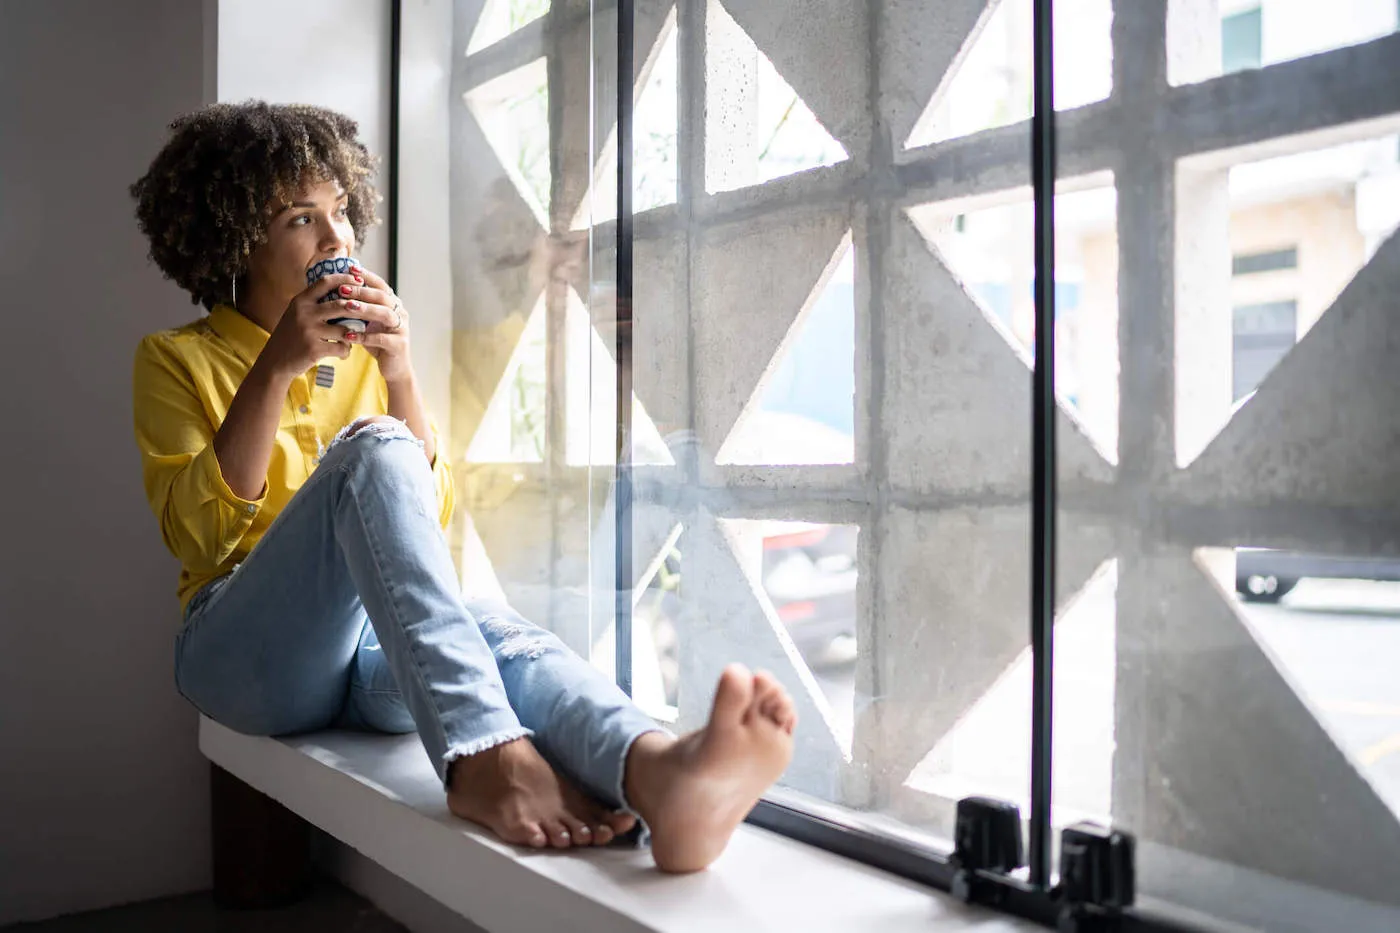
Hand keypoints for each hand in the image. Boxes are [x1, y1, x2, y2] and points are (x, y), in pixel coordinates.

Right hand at [258, 271, 367, 378]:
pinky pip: (341, 348)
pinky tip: (342, 353)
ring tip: (351, 339)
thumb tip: (342, 288)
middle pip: (341, 305)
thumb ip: (314, 302)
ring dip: (353, 335)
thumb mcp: (297, 313)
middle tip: (368, 312)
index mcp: (301, 301)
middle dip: (358, 309)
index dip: (345, 279)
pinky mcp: (314, 349)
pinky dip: (346, 351)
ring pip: (345, 329)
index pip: (326, 282)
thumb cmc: (291, 336)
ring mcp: (309, 331)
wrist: (275, 362)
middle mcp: (304, 313)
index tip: (360, 280)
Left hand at [338, 266, 413, 383]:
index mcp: (393, 304)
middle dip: (361, 291)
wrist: (394, 368)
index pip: (380, 285)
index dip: (366, 276)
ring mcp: (402, 329)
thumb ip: (358, 307)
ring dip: (365, 309)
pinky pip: (382, 338)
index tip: (349, 270)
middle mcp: (400, 313)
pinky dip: (365, 336)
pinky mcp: (400, 345)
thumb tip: (335, 289)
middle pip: (382, 297)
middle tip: (342, 289)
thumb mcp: (367, 321)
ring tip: (347, 307)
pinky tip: (350, 336)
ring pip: (385, 314)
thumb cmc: (377, 342)